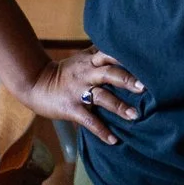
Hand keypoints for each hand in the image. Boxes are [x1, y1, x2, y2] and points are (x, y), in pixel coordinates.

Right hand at [20, 49, 144, 145]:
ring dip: (119, 106)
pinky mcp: (71, 108)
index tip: (146, 61)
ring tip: (135, 115)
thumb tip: (125, 44)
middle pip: (110, 73)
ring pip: (102, 97)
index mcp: (92, 60)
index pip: (111, 54)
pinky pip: (88, 120)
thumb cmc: (66, 71)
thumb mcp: (83, 57)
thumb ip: (101, 52)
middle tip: (145, 87)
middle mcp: (87, 73)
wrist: (36, 83)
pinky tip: (113, 140)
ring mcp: (79, 91)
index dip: (127, 57)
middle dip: (128, 79)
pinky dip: (101, 131)